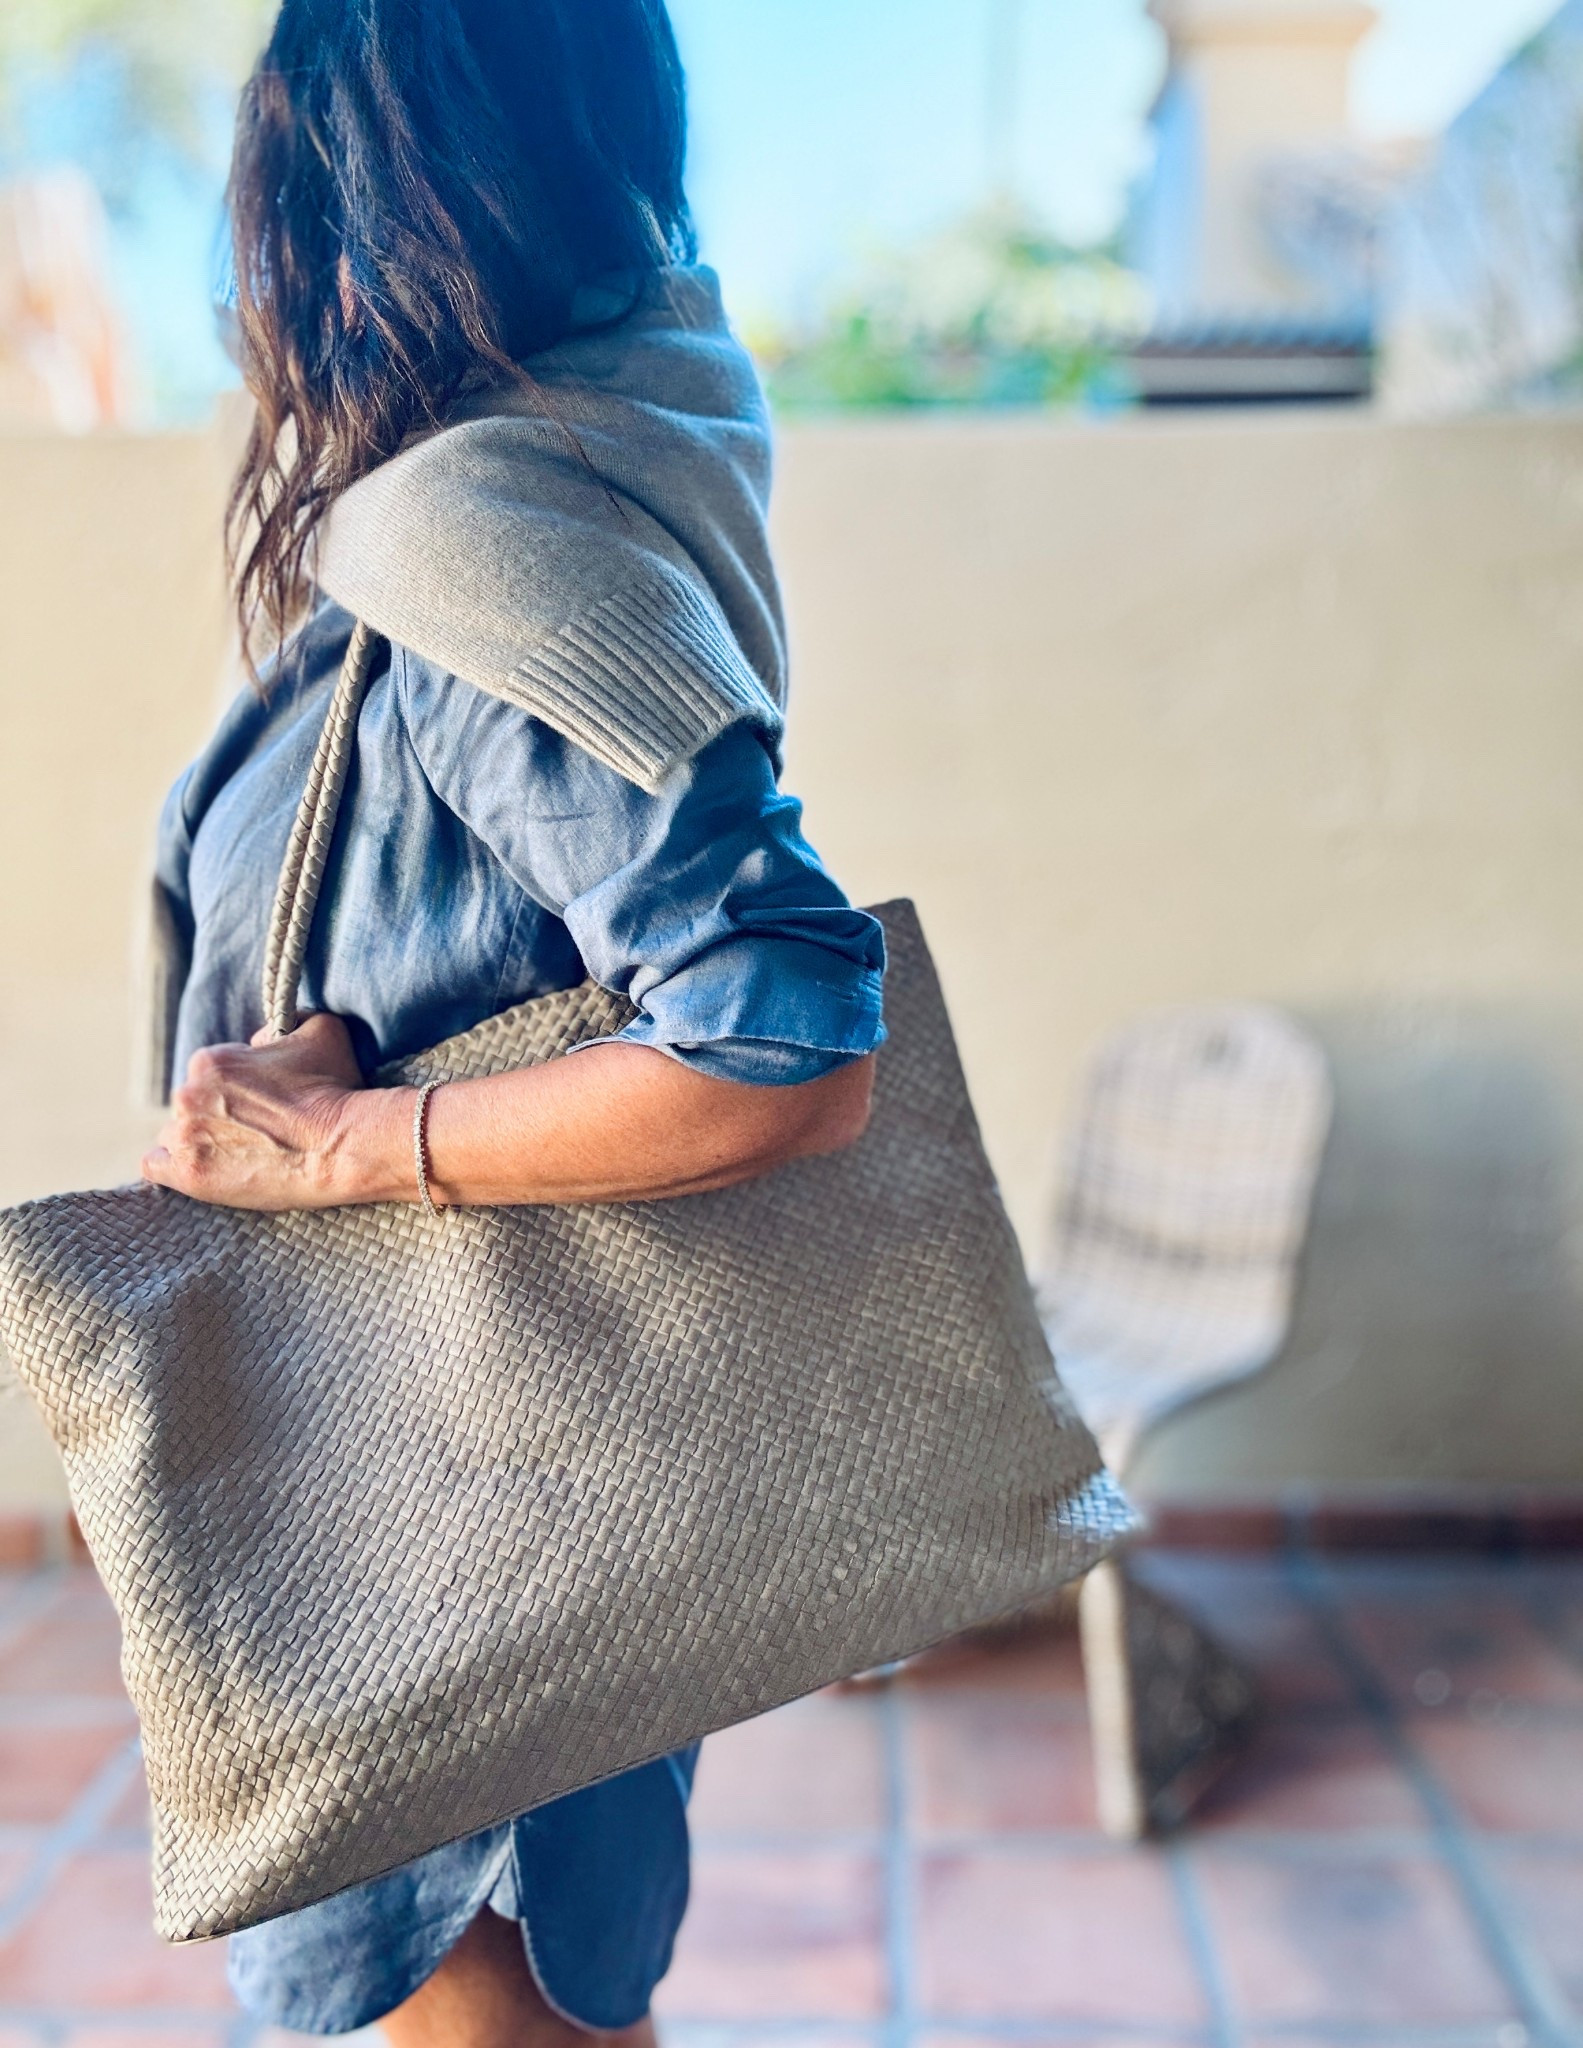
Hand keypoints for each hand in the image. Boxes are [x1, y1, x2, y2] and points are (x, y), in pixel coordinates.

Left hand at [142, 1015, 390, 1211]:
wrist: (340, 1147)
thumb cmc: (333, 1090)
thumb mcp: (321, 1031)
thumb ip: (292, 1019)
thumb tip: (267, 1037)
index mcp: (211, 1061)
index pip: (208, 1074)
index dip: (235, 1091)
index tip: (261, 1106)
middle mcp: (188, 1094)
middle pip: (191, 1105)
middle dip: (216, 1117)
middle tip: (254, 1133)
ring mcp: (185, 1136)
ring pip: (175, 1135)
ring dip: (198, 1142)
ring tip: (235, 1157)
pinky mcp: (188, 1174)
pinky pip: (155, 1167)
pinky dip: (171, 1167)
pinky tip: (199, 1169)